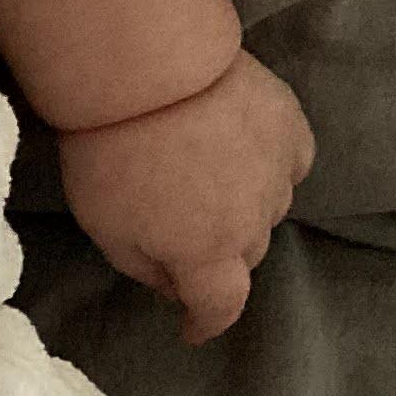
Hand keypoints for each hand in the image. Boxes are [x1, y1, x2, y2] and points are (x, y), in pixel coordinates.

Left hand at [54, 51, 316, 346]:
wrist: (145, 67)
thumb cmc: (111, 151)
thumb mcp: (105, 227)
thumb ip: (143, 268)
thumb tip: (172, 286)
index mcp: (207, 256)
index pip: (221, 307)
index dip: (206, 322)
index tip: (193, 328)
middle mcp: (253, 223)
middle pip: (243, 255)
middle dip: (215, 255)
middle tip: (181, 229)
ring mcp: (278, 173)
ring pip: (268, 210)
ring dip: (243, 208)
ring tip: (204, 179)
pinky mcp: (291, 127)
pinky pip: (289, 163)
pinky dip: (271, 168)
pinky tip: (246, 152)